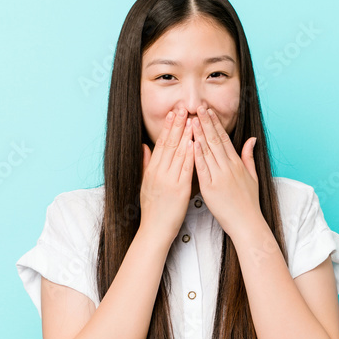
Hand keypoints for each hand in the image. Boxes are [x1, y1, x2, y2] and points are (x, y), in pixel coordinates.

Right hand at [139, 108, 194, 242]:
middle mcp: (159, 172)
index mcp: (152, 170)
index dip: (168, 127)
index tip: (173, 113)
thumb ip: (145, 163)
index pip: (161, 143)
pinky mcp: (179, 190)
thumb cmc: (153, 209)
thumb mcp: (145, 184)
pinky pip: (185, 169)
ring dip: (185, 135)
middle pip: (169, 144)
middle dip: (177, 125)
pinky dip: (190, 154)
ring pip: (178, 153)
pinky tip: (194, 142)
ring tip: (191, 119)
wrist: (155, 230)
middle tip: (183, 108)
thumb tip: (144, 146)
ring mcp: (169, 180)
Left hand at [191, 104, 260, 237]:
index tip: (208, 111)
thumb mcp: (253, 177)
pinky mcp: (211, 188)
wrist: (247, 223)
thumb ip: (249, 157)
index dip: (215, 123)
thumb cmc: (248, 202)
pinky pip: (203, 169)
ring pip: (208, 152)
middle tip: (198, 107)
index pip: (224, 138)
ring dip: (199, 134)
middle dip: (206, 123)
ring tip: (192, 119)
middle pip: (216, 141)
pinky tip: (192, 144)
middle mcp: (229, 168)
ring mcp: (220, 177)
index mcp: (237, 164)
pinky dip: (197, 156)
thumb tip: (251, 139)